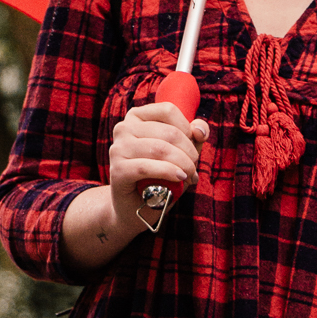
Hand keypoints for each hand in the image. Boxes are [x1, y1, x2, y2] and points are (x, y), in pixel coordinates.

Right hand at [106, 101, 208, 224]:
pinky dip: (168, 172)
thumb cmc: (159, 176)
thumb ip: (193, 136)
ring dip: (183, 164)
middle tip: (194, 168)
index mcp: (137, 116)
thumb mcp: (180, 153)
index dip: (187, 128)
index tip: (193, 146)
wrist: (136, 207)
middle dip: (189, 152)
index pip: (168, 110)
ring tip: (189, 176)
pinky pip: (146, 167)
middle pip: (168, 132)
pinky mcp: (117, 170)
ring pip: (160, 149)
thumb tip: (199, 129)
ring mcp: (118, 148)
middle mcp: (123, 128)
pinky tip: (179, 178)